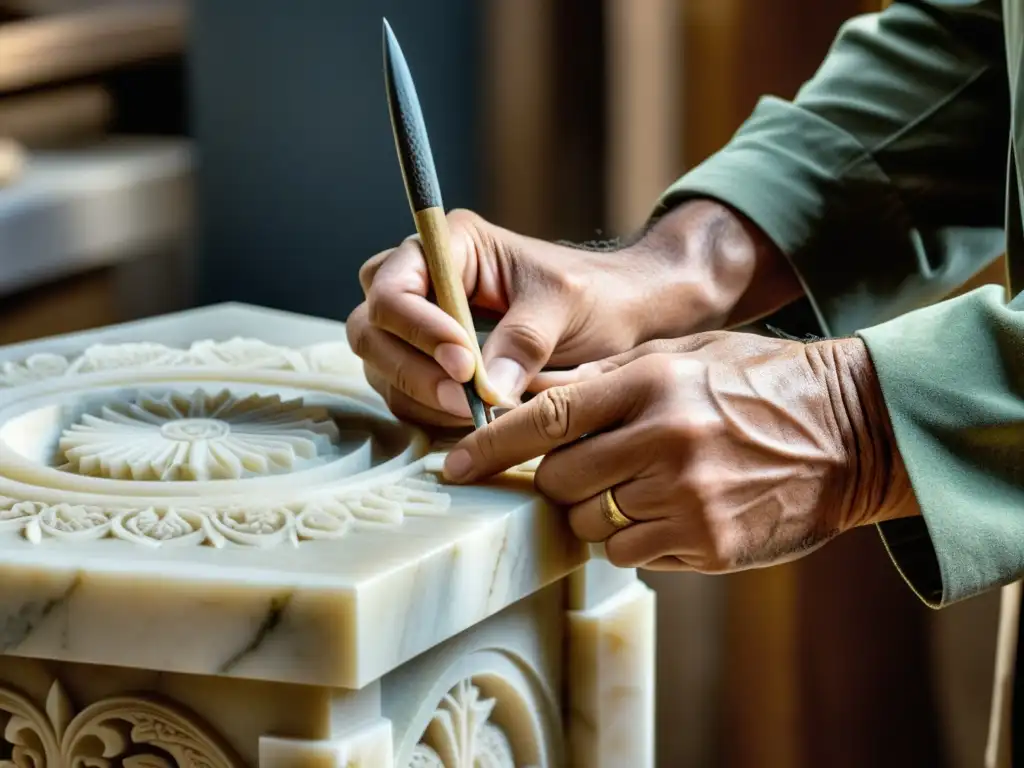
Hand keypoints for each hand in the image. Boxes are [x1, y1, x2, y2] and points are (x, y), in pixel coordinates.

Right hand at [347, 201, 791, 425]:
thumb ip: (525, 339)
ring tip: (473, 415)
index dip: (417, 327)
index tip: (462, 363)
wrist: (622, 319)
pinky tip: (469, 420)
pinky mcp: (431, 365)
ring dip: (418, 395)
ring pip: (382, 364)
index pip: (394, 285)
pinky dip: (429, 410)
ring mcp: (423, 325)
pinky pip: (406, 392)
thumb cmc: (597, 296)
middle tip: (463, 399)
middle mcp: (425, 280)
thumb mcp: (566, 306)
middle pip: (372, 326)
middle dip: (410, 367)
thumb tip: (489, 387)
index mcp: (451, 246)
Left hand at [441, 333, 918, 571]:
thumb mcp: (684, 357)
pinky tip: (670, 512)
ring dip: (597, 512)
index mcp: (655, 384)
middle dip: (553, 480)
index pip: (547, 417)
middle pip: (559, 480)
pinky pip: (633, 554)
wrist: (851, 429)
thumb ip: (605, 379)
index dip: (490, 445)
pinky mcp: (710, 544)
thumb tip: (528, 393)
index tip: (453, 467)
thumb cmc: (758, 384)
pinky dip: (635, 539)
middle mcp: (666, 441)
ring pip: (592, 524)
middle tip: (578, 470)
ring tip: (640, 486)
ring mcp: (689, 499)